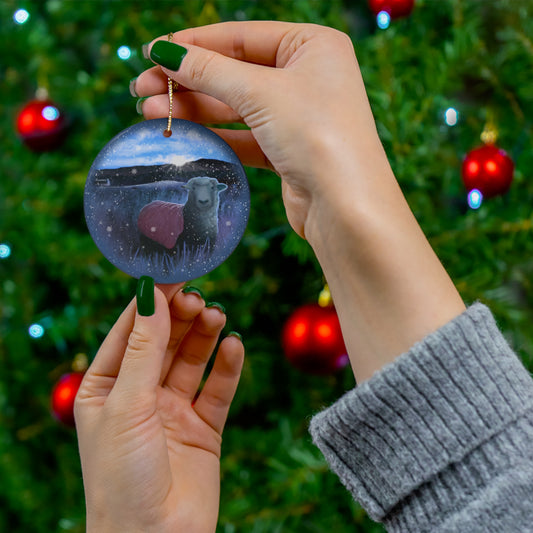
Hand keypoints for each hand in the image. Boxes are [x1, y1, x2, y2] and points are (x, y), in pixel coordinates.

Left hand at [75, 282, 243, 532]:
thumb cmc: (122, 477)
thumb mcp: (127, 404)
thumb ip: (144, 349)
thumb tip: (151, 295)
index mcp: (106, 387)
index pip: (130, 332)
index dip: (151, 302)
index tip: (173, 273)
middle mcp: (140, 395)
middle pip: (164, 341)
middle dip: (181, 317)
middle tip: (199, 298)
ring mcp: (173, 410)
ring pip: (192, 360)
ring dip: (204, 336)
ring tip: (217, 316)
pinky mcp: (203, 427)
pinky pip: (218, 388)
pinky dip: (227, 366)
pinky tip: (234, 346)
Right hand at [134, 21, 384, 240]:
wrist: (346, 207)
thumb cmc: (316, 135)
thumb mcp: (260, 92)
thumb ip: (210, 71)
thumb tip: (165, 52)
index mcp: (312, 45)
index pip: (241, 36)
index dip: (194, 44)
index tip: (152, 52)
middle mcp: (307, 77)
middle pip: (235, 71)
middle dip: (187, 81)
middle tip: (141, 89)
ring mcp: (298, 115)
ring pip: (236, 106)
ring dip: (194, 109)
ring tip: (149, 112)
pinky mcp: (289, 150)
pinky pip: (244, 136)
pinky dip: (214, 135)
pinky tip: (182, 135)